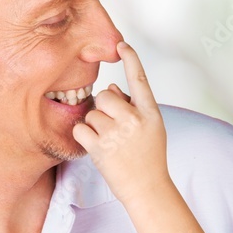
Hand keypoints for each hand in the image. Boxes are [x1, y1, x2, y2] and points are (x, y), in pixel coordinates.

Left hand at [73, 42, 172, 203]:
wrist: (147, 188)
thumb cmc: (148, 158)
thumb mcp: (152, 128)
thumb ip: (133, 105)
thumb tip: (109, 87)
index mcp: (150, 112)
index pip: (139, 79)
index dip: (131, 59)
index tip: (122, 44)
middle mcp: (134, 119)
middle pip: (105, 95)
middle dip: (104, 107)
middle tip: (113, 126)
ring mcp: (116, 134)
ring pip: (91, 113)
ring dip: (95, 125)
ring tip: (109, 142)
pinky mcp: (100, 148)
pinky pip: (81, 129)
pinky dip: (84, 136)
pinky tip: (96, 146)